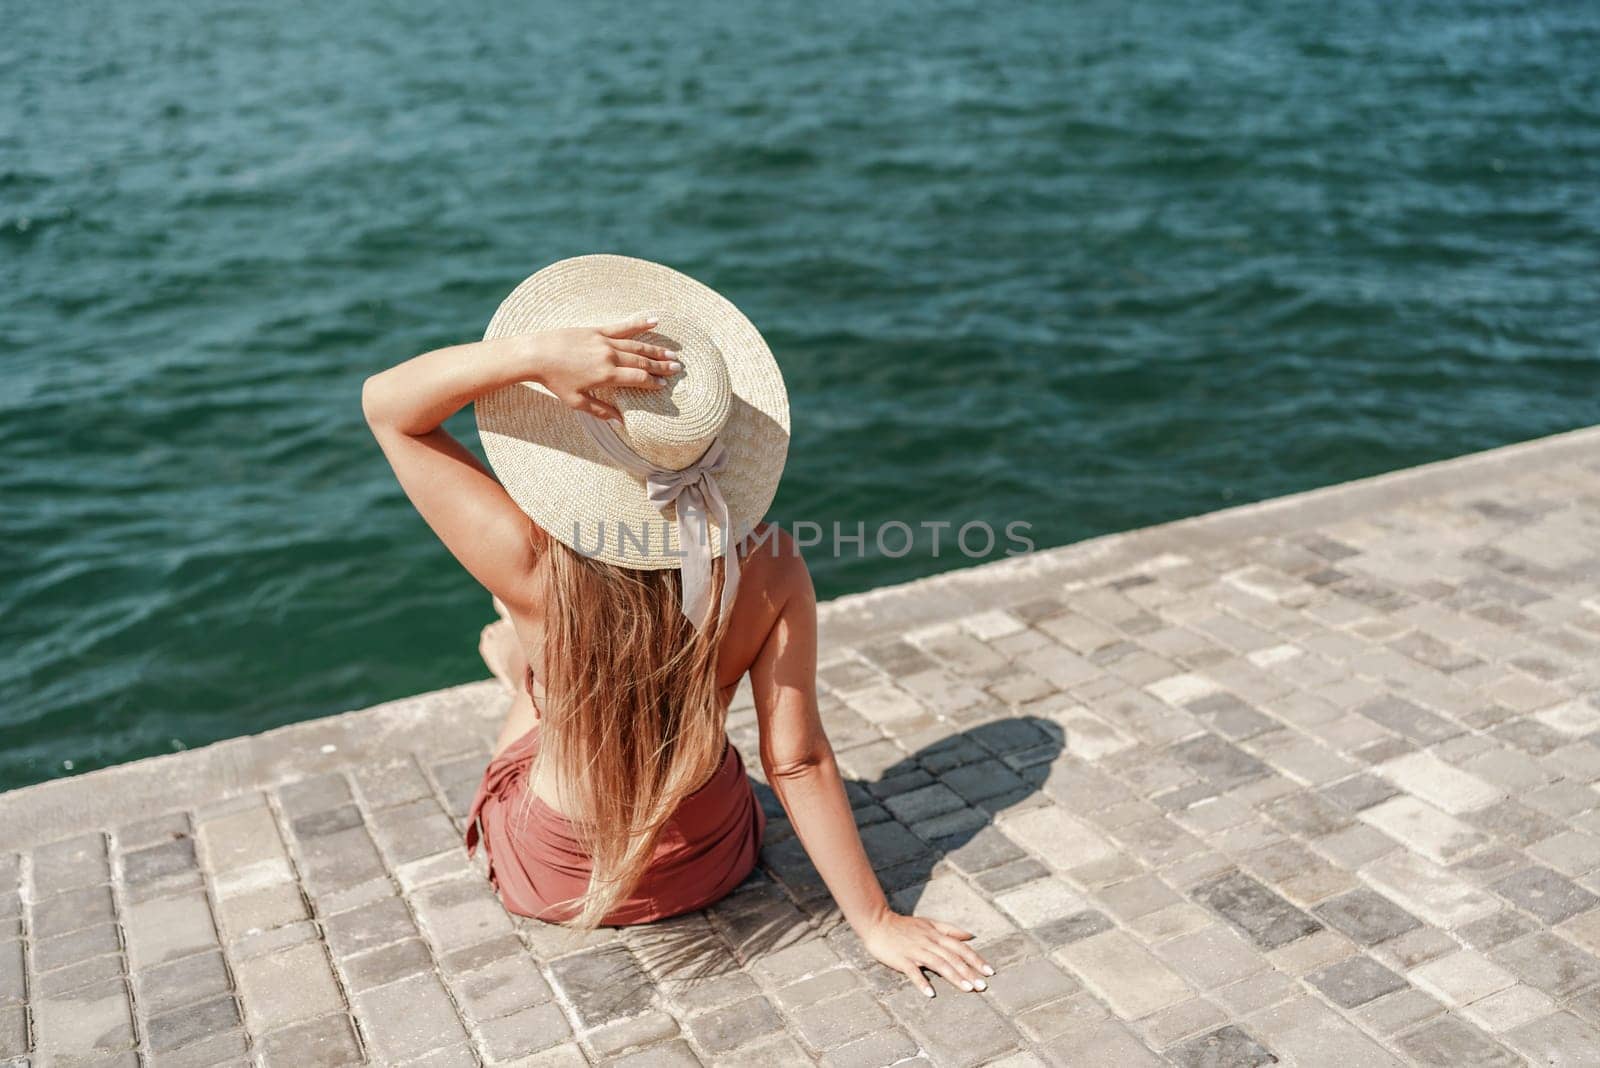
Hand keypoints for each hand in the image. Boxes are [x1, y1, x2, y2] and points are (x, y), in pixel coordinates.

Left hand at [524, 316, 681, 421]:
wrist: (536, 354)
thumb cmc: (554, 381)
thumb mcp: (576, 401)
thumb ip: (601, 411)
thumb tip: (620, 422)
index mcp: (606, 376)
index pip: (638, 379)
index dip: (653, 383)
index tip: (664, 386)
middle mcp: (609, 357)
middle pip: (642, 362)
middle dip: (661, 366)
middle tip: (678, 368)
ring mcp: (604, 341)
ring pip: (636, 345)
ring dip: (655, 350)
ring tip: (671, 353)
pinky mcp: (597, 330)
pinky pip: (622, 327)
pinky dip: (639, 324)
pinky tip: (654, 321)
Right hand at [859, 910, 994, 996]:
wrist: (878, 923)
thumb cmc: (905, 926)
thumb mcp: (929, 923)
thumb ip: (950, 930)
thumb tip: (971, 935)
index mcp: (936, 935)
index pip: (961, 948)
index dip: (976, 959)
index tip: (989, 972)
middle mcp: (929, 942)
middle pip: (953, 957)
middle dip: (969, 972)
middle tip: (983, 986)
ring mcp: (915, 951)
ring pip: (938, 964)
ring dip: (954, 977)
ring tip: (967, 989)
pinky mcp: (901, 959)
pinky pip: (913, 972)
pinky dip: (921, 982)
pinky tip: (930, 993)